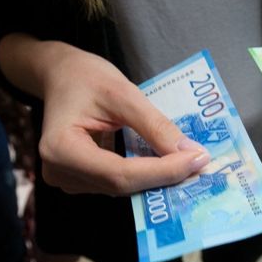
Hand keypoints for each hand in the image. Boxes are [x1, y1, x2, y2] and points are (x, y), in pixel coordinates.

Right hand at [0, 35, 210, 194]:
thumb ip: (155, 125)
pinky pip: (118, 181)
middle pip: (122, 184)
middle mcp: (59, 172)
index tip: (198, 160)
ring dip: (158, 177)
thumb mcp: (123, 93)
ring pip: (122, 187)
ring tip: (190, 163)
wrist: (61, 75)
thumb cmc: (86, 77)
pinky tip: (169, 164)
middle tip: (202, 164)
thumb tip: (190, 152)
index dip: (163, 171)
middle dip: (165, 176)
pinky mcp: (80, 179)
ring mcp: (67, 179)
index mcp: (60, 148)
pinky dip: (146, 173)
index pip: (120, 173)